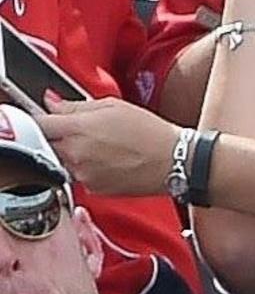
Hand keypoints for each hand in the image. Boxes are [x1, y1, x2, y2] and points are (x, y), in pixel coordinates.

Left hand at [34, 95, 179, 194]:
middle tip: (87, 131)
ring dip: (77, 153)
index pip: (40, 123)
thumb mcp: (112, 106)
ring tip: (105, 146)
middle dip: (62, 136)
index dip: (44, 118)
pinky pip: (81, 175)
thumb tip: (52, 103)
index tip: (51, 117)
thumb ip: (75, 106)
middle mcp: (76, 155)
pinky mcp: (96, 189)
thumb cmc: (151, 132)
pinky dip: (90, 168)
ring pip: (66, 161)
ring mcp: (85, 175)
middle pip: (50, 144)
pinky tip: (112, 161)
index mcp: (77, 130)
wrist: (175, 162)